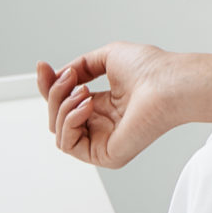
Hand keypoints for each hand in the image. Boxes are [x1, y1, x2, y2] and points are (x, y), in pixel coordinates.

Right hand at [36, 43, 178, 169]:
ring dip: (62, 106)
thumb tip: (60, 76)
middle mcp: (102, 124)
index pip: (64, 101)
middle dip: (54, 94)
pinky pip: (68, 145)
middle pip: (56, 116)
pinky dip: (69, 122)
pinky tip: (87, 106)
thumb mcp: (107, 57)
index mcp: (104, 105)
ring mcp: (103, 141)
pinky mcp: (105, 155)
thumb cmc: (151, 69)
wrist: (169, 82)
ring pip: (58, 130)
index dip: (49, 85)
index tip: (42, 66)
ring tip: (83, 91)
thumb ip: (81, 65)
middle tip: (69, 78)